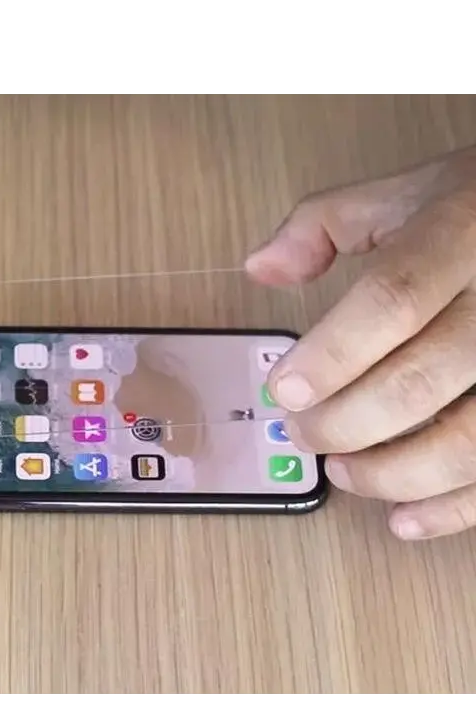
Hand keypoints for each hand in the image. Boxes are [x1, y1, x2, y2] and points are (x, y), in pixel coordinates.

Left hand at [245, 146, 475, 540]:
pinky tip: (403, 520)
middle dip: (345, 421)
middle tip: (302, 434)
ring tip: (343, 473)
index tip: (283, 390)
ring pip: (469, 438)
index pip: (391, 301)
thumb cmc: (472, 212)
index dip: (332, 354)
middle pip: (420, 380)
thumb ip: (323, 225)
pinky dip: (453, 508)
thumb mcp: (402, 195)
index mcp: (458, 238)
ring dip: (393, 473)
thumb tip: (260, 269)